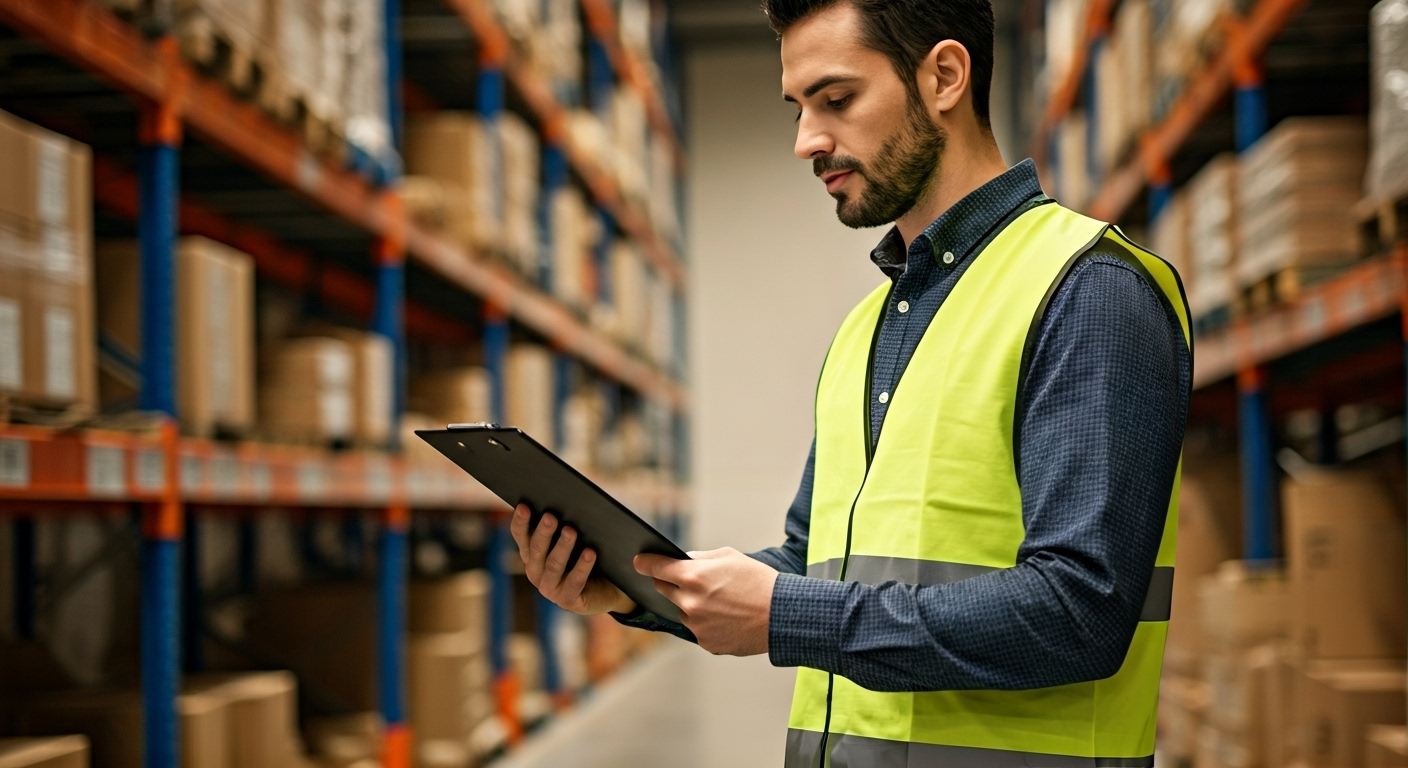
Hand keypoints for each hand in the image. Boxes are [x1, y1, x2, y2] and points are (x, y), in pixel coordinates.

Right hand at [510, 504, 635, 615]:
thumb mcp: (574, 538)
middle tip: (550, 516)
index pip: (521, 535)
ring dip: (562, 547)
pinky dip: (582, 567)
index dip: (521, 522)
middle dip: (543, 532)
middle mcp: (536, 571)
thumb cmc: (586, 554)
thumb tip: (563, 500)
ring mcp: (550, 588)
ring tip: (571, 531)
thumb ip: (563, 524)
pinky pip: (575, 582)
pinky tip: (590, 553)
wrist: (608, 587)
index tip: (524, 506)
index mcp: (532, 553)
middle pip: (536, 549)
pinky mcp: (568, 600)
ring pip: (553, 565)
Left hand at [634, 548, 776, 655]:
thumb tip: (682, 560)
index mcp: (693, 576)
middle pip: (663, 589)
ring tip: (720, 601)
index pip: (656, 568)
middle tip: (690, 580)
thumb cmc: (758, 581)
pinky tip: (726, 617)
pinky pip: (697, 629)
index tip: (639, 562)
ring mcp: (696, 625)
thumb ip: (700, 558)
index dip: (645, 563)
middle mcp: (690, 602)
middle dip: (671, 582)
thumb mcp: (730, 557)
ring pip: (682, 611)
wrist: (781, 615)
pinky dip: (706, 622)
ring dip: (691, 604)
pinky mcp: (706, 642)